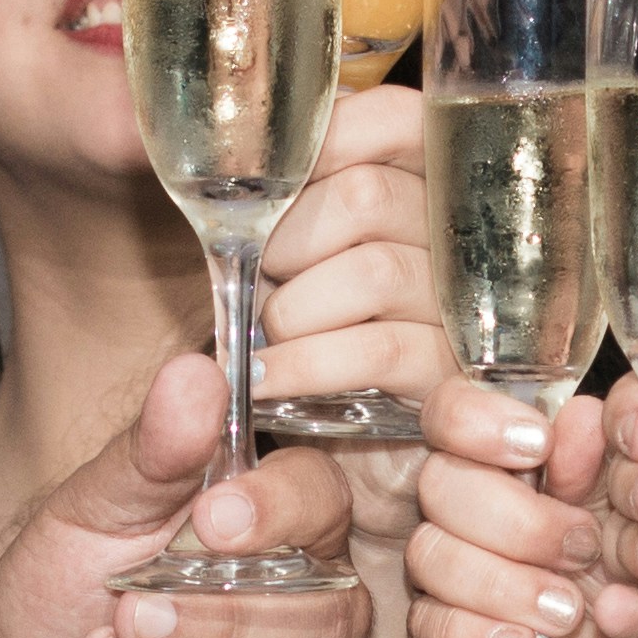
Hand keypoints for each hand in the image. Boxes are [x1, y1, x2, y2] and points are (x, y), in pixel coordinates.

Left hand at [0, 353, 366, 637]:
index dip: (280, 513)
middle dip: (209, 618)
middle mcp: (316, 618)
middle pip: (324, 614)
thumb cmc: (58, 601)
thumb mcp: (87, 515)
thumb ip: (148, 454)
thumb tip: (196, 371)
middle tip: (121, 615)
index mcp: (281, 535)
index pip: (327, 505)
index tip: (211, 519)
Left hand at [256, 80, 441, 552]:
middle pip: (372, 192)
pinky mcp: (459, 389)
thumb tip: (173, 135)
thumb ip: (242, 221)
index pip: (396, 122)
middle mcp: (457, 250)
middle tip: (257, 292)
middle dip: (289, 239)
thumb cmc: (266, 385)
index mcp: (414, 202)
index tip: (269, 182)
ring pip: (375, 265)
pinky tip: (268, 387)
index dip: (330, 137)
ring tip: (265, 347)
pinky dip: (307, 363)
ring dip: (292, 307)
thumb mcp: (246, 292)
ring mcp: (465, 318)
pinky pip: (385, 345)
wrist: (301, 515)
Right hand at [404, 382, 622, 637]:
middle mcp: (470, 496)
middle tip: (585, 545)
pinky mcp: (444, 627)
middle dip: (521, 519)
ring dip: (503, 583)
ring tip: (569, 610)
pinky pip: (428, 626)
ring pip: (431, 555)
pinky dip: (472, 636)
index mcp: (515, 447)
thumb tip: (637, 416)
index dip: (479, 422)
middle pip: (440, 482)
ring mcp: (450, 562)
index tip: (539, 444)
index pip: (452, 412)